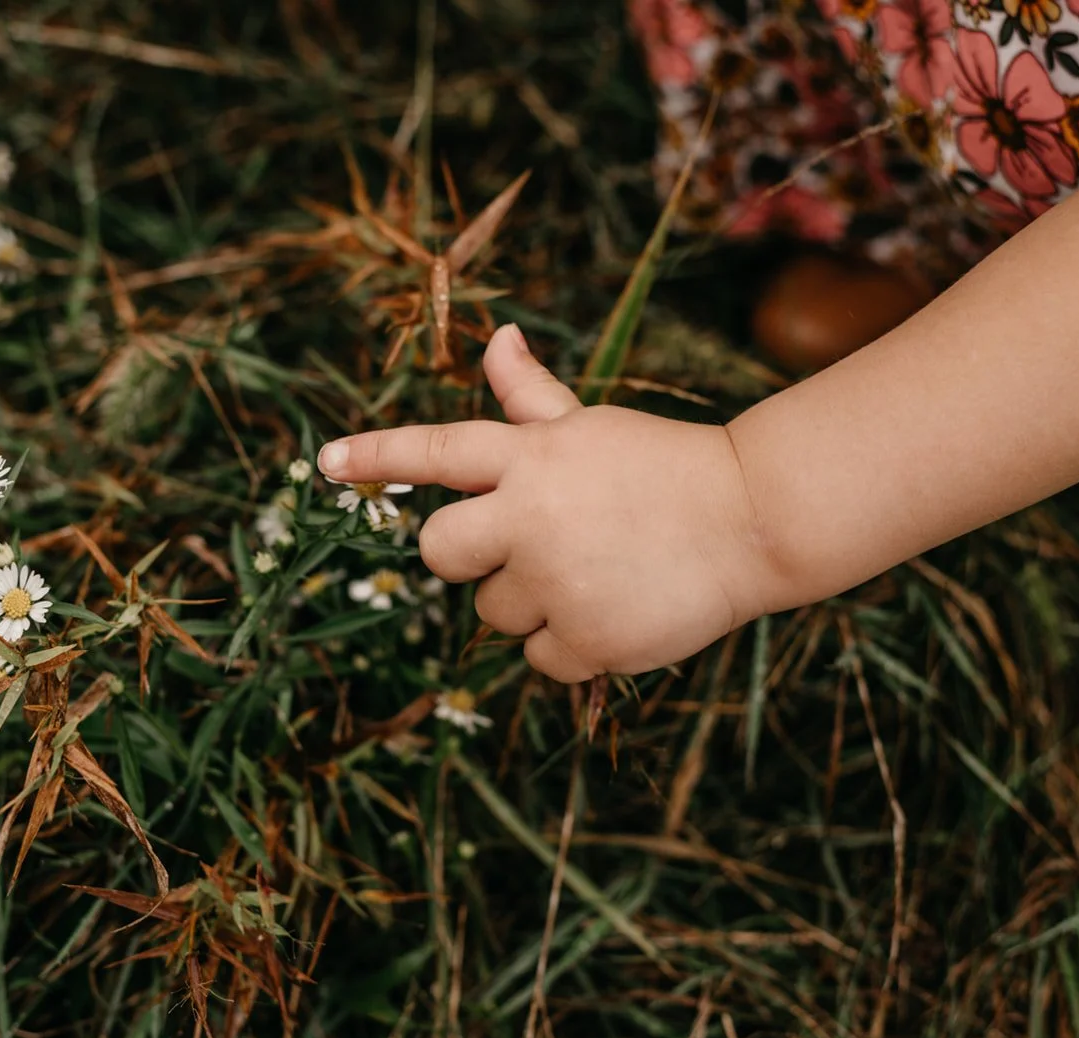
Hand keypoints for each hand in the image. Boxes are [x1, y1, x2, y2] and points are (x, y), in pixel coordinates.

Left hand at [317, 325, 784, 681]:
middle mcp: (531, 515)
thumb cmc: (663, 467)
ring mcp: (557, 580)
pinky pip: (539, 658)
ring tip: (596, 573)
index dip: (377, 456)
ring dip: (532, 602)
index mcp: (531, 457)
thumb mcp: (590, 428)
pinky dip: (571, 645)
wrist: (755, 520)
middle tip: (530, 546)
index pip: (438, 451)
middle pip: (441, 552)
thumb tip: (497, 338)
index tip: (323, 463)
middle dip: (470, 555)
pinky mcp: (587, 638)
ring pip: (493, 612)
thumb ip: (530, 397)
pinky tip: (616, 610)